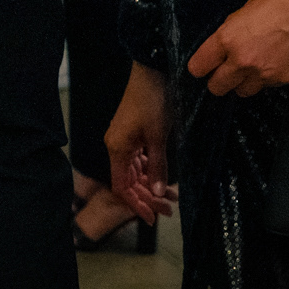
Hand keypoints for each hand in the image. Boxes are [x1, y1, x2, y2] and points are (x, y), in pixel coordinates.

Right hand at [105, 62, 175, 224]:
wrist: (151, 70)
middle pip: (128, 182)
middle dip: (147, 198)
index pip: (122, 187)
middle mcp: (116, 146)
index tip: (152, 218)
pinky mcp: (133, 133)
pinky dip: (151, 170)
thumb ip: (157, 166)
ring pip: (135, 172)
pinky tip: (164, 177)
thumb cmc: (152, 100)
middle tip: (168, 210)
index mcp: (117, 148)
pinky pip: (139, 160)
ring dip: (151, 185)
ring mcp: (124, 139)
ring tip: (172, 197)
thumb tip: (157, 192)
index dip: (135, 205)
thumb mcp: (158, 136)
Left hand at [186, 0, 288, 97]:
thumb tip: (224, 46)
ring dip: (241, 83)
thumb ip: (231, 32)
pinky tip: (272, 63)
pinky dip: (264, 80)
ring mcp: (264, 73)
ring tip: (250, 68)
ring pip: (241, 92)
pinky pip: (265, 87)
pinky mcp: (283, 80)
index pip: (199, 67)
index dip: (199, 66)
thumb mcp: (246, 9)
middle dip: (218, 80)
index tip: (202, 65)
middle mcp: (242, 60)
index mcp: (228, 38)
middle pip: (217, 87)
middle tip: (224, 71)